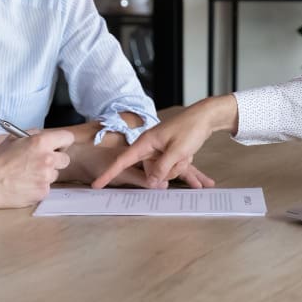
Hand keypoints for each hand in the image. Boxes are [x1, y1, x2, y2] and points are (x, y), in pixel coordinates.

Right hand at [0, 129, 74, 206]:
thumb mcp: (14, 138)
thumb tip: (46, 135)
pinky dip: (38, 186)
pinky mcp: (43, 192)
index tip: (58, 146)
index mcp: (41, 142)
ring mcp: (46, 177)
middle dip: (55, 160)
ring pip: (55, 174)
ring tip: (26, 175)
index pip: (68, 138)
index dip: (62, 142)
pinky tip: (25, 184)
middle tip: (40, 162)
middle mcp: (47, 159)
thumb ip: (33, 134)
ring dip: (45, 174)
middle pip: (65, 159)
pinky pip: (46, 187)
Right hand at [62, 143, 215, 188]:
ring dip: (180, 167)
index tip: (96, 185)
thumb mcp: (176, 151)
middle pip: (151, 171)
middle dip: (169, 170)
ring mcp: (160, 150)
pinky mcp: (170, 152)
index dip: (109, 173)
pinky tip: (202, 182)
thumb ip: (162, 168)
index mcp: (146, 143)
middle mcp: (151, 147)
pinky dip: (187, 169)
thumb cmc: (189, 129)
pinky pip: (174, 167)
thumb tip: (152, 183)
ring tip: (188, 153)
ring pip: (165, 171)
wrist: (205, 116)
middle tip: (181, 157)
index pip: (123, 161)